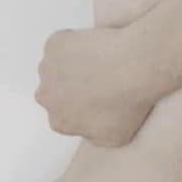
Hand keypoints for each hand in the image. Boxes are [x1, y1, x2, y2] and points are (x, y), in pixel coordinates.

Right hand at [35, 26, 155, 147]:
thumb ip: (93, 137)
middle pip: (55, 92)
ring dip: (73, 65)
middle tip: (100, 80)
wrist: (135, 67)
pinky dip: (75, 43)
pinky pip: (62, 43)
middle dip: (72, 86)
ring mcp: (48, 68)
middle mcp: (47, 97)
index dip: (80, 107)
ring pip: (57, 67)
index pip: (63, 116)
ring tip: (101, 64)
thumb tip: (88, 131)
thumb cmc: (129, 101)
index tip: (96, 99)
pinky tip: (96, 47)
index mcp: (59, 121)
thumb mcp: (115, 138)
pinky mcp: (54, 44)